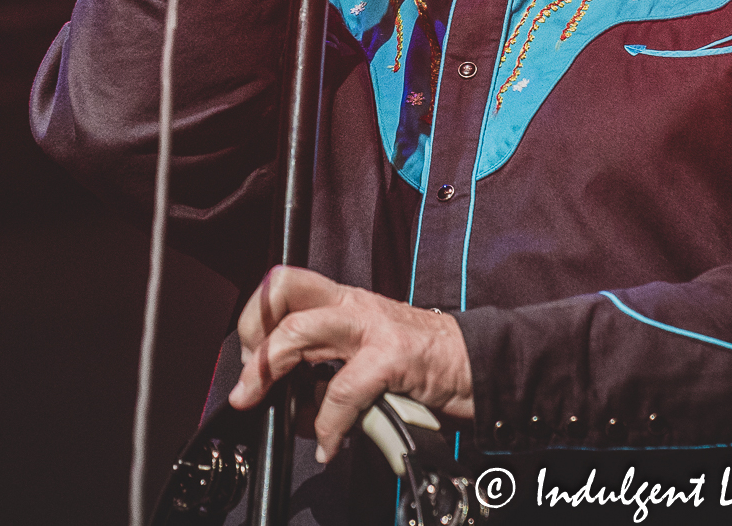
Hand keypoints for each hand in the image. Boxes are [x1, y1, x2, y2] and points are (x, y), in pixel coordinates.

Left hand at [228, 265, 474, 462]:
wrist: (483, 364)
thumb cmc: (424, 363)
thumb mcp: (366, 356)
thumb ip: (327, 371)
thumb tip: (292, 408)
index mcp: (343, 301)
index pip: (284, 286)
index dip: (255, 318)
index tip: (248, 359)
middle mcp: (352, 305)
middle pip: (281, 292)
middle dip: (252, 335)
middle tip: (249, 379)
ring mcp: (371, 328)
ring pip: (298, 332)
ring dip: (268, 372)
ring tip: (261, 403)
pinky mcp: (392, 357)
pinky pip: (341, 391)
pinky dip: (327, 425)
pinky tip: (329, 444)